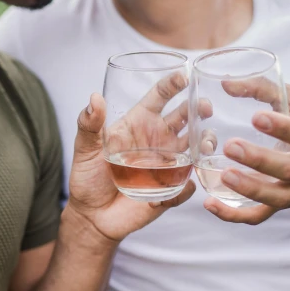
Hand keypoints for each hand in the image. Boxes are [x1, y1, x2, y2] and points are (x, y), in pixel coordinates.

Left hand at [66, 79, 197, 244]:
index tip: (185, 75)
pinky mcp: (170, 191)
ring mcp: (167, 165)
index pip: (160, 97)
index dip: (173, 84)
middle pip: (186, 119)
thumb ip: (89, 124)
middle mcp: (158, 140)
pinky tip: (182, 187)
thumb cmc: (87, 177)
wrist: (91, 215)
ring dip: (204, 144)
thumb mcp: (84, 148)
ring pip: (196, 149)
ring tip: (202, 146)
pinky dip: (187, 186)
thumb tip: (94, 98)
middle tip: (204, 108)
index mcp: (140, 123)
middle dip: (199, 110)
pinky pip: (186, 187)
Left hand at [204, 82, 289, 224]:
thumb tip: (224, 83)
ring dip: (250, 190)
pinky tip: (210, 204)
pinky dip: (235, 214)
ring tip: (224, 176)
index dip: (283, 129)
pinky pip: (260, 215)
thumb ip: (264, 88)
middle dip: (260, 160)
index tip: (256, 117)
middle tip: (230, 145)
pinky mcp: (282, 202)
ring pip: (278, 198)